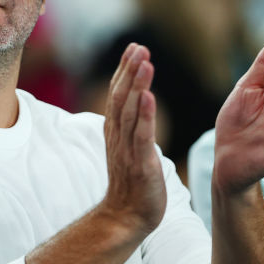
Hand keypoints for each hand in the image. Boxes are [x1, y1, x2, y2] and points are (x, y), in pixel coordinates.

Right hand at [98, 43, 165, 236]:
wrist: (126, 217)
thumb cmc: (132, 183)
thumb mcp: (129, 148)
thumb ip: (130, 125)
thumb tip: (135, 102)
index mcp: (115, 132)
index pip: (117, 94)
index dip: (124, 70)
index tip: (134, 48)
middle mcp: (118, 137)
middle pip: (121, 97)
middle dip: (129, 70)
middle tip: (139, 47)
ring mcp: (127, 150)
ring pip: (129, 111)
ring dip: (137, 85)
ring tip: (145, 62)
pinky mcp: (140, 164)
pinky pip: (141, 136)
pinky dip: (144, 115)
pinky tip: (148, 96)